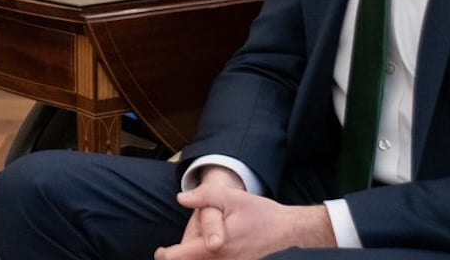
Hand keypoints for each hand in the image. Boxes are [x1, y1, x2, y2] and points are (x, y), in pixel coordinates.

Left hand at [156, 183, 333, 259]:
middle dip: (178, 259)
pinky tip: (202, 253)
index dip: (166, 256)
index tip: (162, 251)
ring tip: (181, 254)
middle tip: (167, 253)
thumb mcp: (231, 197)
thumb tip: (181, 197)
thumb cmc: (260, 213)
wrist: (287, 229)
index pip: (181, 257)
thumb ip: (204, 196)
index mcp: (217, 247)